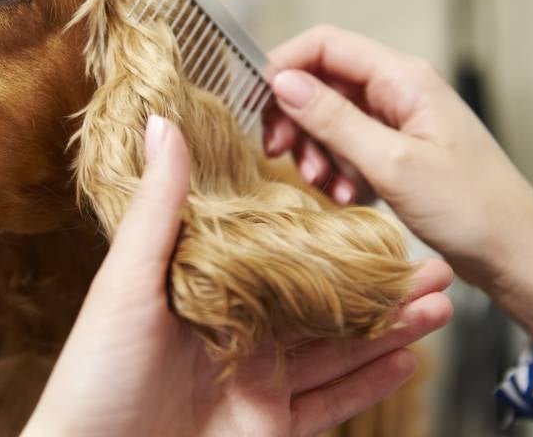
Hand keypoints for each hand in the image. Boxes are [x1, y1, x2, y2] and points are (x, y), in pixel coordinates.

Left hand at [22, 116, 453, 436]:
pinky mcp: (269, 428)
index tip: (371, 217)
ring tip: (437, 304)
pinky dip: (369, 382)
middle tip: (428, 264)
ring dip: (388, 328)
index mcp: (206, 293)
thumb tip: (162, 126)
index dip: (328, 239)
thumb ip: (157, 209)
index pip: (281, 257)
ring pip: (337, 351)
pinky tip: (405, 358)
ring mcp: (257, 383)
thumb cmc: (94, 374)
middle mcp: (238, 335)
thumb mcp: (126, 282)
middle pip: (321, 305)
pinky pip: (330, 404)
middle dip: (377, 286)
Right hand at [263, 24, 532, 348]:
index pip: (326, 44)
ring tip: (324, 185)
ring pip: (332, 119)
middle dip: (296, 117)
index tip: (258, 104)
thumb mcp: (391, 163)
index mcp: (404, 78)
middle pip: (324, 82)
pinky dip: (339, 169)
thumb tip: (283, 82)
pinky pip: (351, 148)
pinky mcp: (399, 152)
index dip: (285, 66)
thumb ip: (334, 119)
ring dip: (317, 150)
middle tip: (280, 154)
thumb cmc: (470, 208)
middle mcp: (400, 91)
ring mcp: (400, 122)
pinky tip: (348, 197)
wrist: (515, 254)